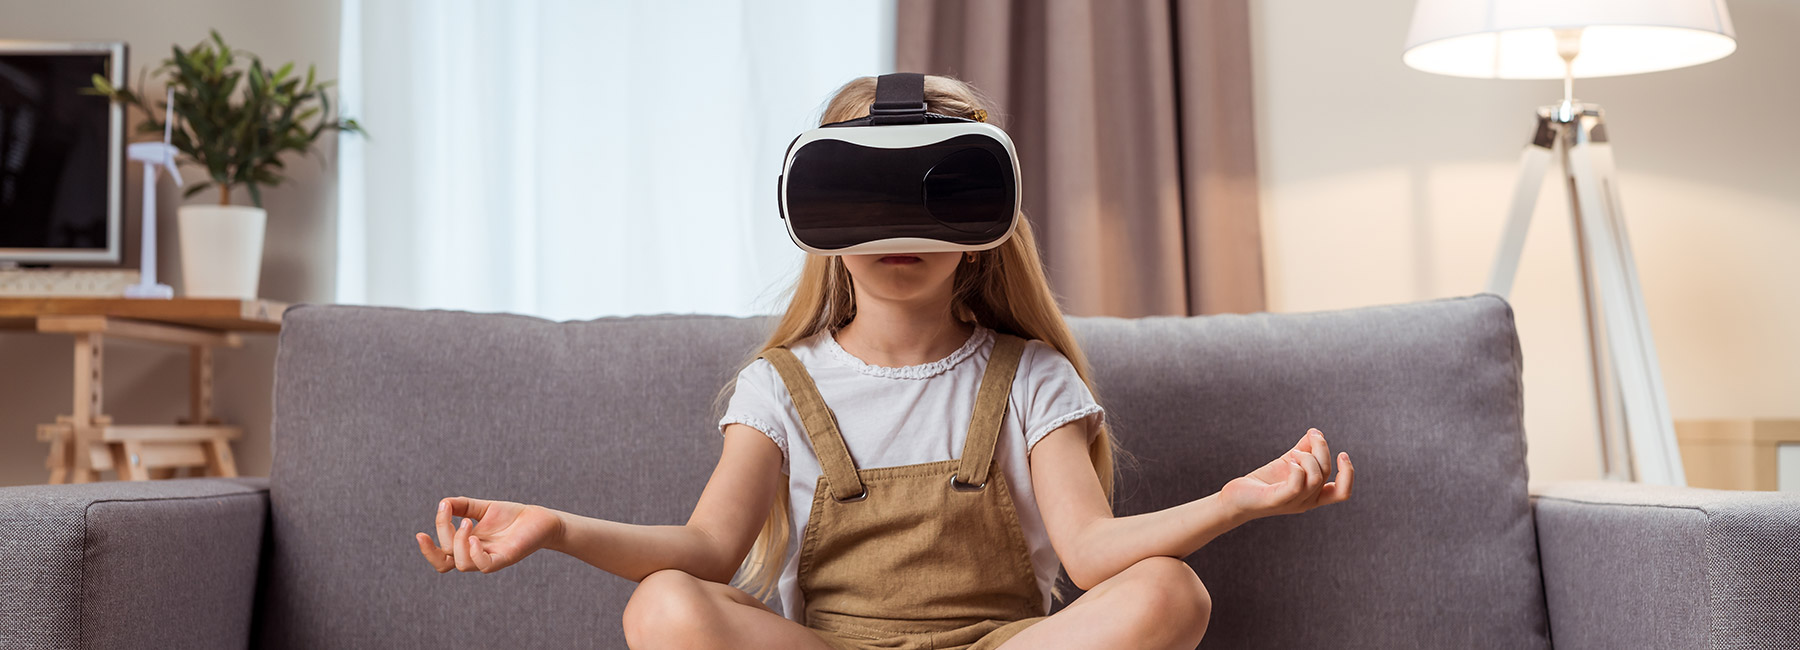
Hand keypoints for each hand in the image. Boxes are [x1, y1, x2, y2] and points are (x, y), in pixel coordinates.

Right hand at [415, 496, 563, 573]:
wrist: (539, 518)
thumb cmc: (511, 516)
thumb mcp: (482, 508)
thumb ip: (461, 505)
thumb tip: (442, 503)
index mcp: (467, 546)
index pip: (442, 557)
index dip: (428, 551)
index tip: (420, 534)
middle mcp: (476, 555)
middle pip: (447, 558)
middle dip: (442, 536)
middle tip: (451, 514)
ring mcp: (490, 559)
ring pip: (462, 564)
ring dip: (458, 543)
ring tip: (467, 522)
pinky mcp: (505, 558)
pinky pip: (484, 565)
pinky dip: (475, 553)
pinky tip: (475, 537)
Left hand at [1220, 428, 1353, 520]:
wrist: (1236, 497)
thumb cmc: (1264, 482)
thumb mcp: (1288, 462)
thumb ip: (1304, 449)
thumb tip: (1316, 432)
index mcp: (1313, 495)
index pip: (1342, 492)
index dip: (1348, 473)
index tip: (1342, 453)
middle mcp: (1306, 501)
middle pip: (1326, 473)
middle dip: (1322, 449)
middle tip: (1311, 436)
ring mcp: (1293, 502)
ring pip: (1316, 477)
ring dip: (1307, 457)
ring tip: (1294, 453)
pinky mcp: (1277, 499)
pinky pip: (1297, 485)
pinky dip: (1297, 468)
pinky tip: (1289, 461)